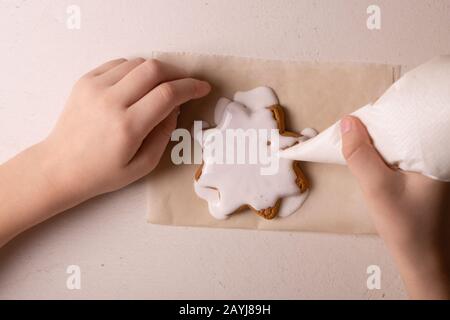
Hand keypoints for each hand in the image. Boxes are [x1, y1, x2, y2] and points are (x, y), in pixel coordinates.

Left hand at [0, 58, 209, 245]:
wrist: (60, 166)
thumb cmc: (103, 173)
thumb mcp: (143, 166)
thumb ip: (164, 135)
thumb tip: (175, 109)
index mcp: (128, 127)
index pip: (168, 94)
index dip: (191, 87)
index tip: (202, 87)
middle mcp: (111, 102)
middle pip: (154, 69)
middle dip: (177, 73)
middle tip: (184, 84)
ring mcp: (95, 88)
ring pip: (137, 63)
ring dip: (156, 71)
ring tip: (161, 86)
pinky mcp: (85, 82)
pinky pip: (118, 64)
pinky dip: (135, 69)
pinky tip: (138, 84)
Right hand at [341, 115, 449, 298]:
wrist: (422, 258)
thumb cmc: (407, 227)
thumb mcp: (377, 189)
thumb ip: (361, 156)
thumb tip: (347, 122)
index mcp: (437, 152)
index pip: (406, 117)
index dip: (378, 116)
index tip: (354, 123)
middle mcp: (438, 154)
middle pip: (401, 127)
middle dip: (374, 130)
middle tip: (352, 137)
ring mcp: (430, 163)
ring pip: (398, 140)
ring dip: (376, 142)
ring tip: (359, 147)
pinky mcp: (422, 172)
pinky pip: (399, 152)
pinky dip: (382, 154)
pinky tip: (372, 160)